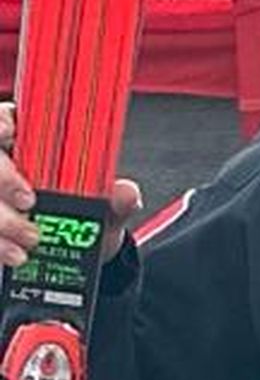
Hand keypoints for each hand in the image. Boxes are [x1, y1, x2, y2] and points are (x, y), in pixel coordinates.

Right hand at [0, 101, 141, 271]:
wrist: (76, 260)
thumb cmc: (86, 221)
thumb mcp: (106, 210)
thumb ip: (117, 200)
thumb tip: (127, 193)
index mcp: (32, 146)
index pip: (4, 119)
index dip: (0, 122)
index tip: (9, 133)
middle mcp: (5, 166)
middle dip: (3, 177)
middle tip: (29, 201)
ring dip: (3, 218)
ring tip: (32, 239)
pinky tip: (16, 255)